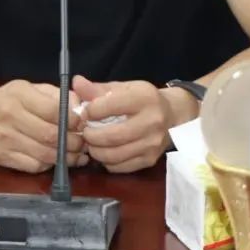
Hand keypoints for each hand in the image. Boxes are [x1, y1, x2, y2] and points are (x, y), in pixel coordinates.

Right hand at [0, 80, 86, 172]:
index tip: (82, 122)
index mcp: (19, 95)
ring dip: (66, 157)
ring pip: (44, 154)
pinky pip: (33, 166)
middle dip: (73, 141)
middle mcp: (9, 117)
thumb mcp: (30, 88)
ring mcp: (3, 139)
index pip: (53, 110)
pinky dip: (50, 164)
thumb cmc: (8, 100)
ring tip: (78, 153)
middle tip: (85, 142)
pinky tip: (58, 159)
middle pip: (50, 135)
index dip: (73, 119)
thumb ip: (56, 96)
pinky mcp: (1, 157)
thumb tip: (80, 109)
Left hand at [73, 75, 198, 172]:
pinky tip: (105, 152)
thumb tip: (76, 83)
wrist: (173, 114)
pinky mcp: (150, 160)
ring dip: (96, 151)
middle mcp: (151, 122)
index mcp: (143, 98)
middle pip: (111, 136)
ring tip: (91, 143)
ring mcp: (152, 143)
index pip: (109, 106)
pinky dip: (107, 162)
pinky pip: (120, 167)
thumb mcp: (123, 88)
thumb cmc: (143, 99)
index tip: (85, 113)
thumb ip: (98, 88)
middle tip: (83, 132)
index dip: (90, 111)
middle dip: (90, 136)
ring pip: (114, 155)